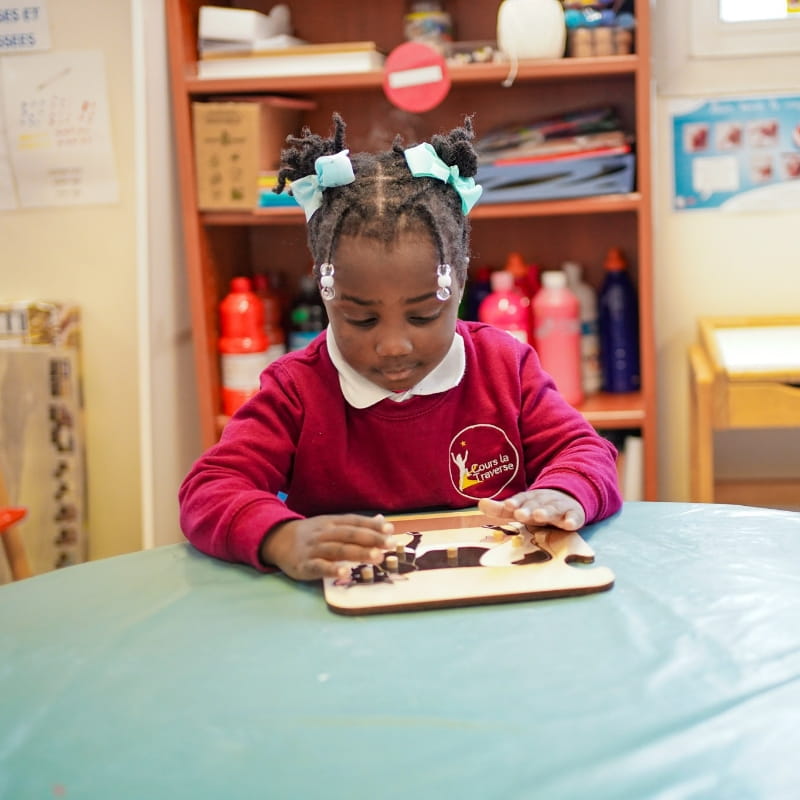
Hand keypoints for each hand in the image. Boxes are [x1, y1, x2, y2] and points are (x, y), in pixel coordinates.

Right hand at [260, 513, 394, 581]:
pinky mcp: (305, 565)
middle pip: (349, 535)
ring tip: (377, 557)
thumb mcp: (332, 524)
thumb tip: (383, 519)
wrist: (277, 540)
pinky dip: (332, 570)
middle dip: (370, 539)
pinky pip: (319, 567)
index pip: (354, 522)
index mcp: (332, 522)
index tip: (391, 530)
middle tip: (390, 544)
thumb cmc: (312, 535)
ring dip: (358, 553)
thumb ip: (356, 524)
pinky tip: (345, 574)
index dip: (372, 525)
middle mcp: (324, 533)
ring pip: (338, 549)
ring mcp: (314, 549)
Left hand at [479, 490, 584, 530]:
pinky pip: (574, 517)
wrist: (567, 496)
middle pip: (535, 505)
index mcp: (529, 500)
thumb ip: (500, 509)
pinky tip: (569, 524)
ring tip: (539, 516)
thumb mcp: (519, 508)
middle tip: (520, 513)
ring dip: (546, 512)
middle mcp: (543, 502)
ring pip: (552, 509)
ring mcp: (559, 507)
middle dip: (527, 509)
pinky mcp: (574, 514)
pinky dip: (572, 520)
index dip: (515, 502)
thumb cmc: (537, 507)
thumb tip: (480, 504)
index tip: (508, 505)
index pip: (521, 500)